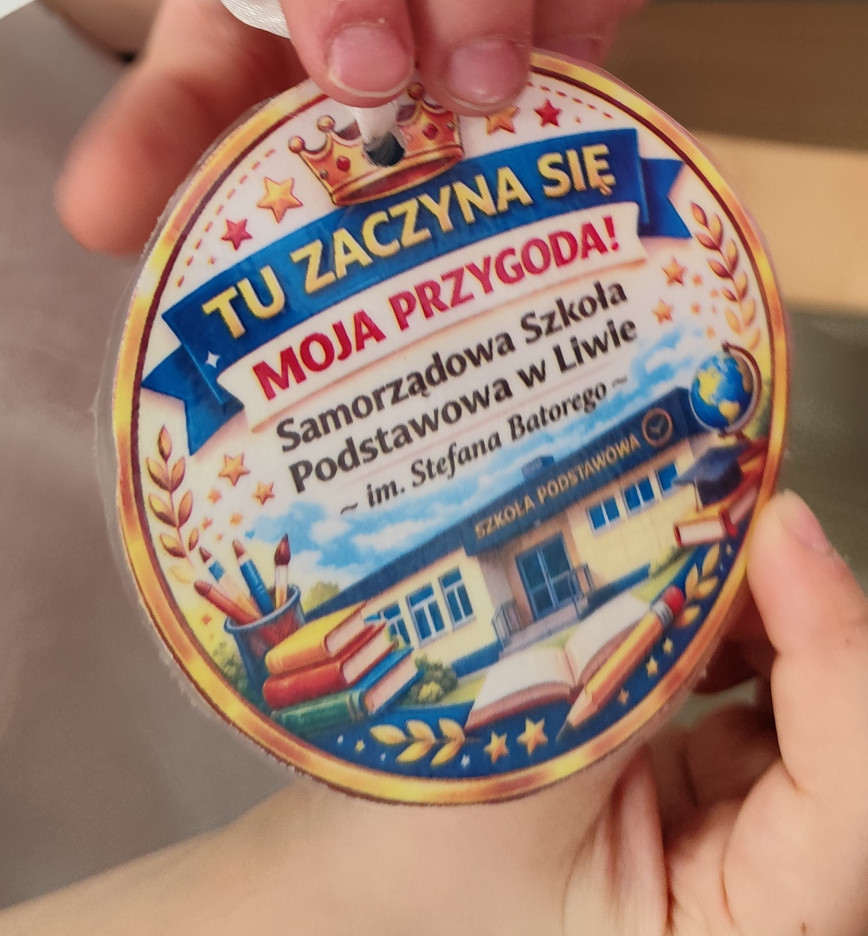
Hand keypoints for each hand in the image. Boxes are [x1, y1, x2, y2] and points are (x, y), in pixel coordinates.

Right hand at [224, 493, 867, 935]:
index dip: (835, 659)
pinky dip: (730, 625)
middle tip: (740, 506)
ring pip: (807, 708)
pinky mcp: (708, 782)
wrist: (359, 874)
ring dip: (768, 612)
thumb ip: (620, 660)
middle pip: (842, 744)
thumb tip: (694, 529)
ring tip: (702, 533)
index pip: (845, 804)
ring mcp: (735, 833)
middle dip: (803, 617)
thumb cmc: (412, 862)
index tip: (781, 536)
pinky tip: (683, 582)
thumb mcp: (518, 767)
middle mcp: (753, 891)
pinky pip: (758, 693)